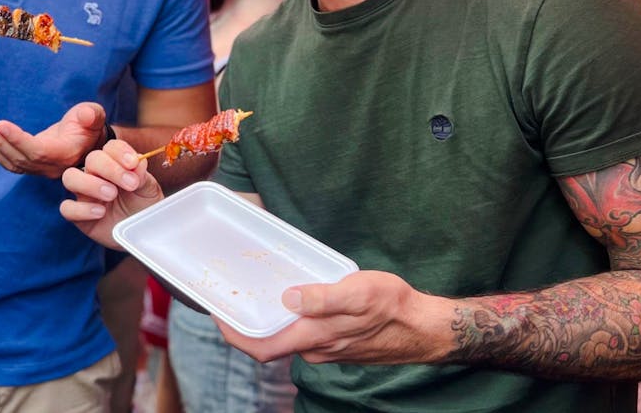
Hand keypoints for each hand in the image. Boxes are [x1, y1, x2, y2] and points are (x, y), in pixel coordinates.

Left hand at [0, 102, 105, 178]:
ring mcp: (40, 168)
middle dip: (0, 142)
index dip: (18, 139)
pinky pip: (10, 162)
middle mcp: (51, 167)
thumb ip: (91, 115)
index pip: (37, 151)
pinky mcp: (31, 165)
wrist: (88, 141)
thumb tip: (87, 114)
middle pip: (21, 158)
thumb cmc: (90, 125)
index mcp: (64, 155)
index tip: (1, 124)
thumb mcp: (94, 116)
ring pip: (13, 162)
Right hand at [59, 137, 163, 246]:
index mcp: (114, 163)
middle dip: (110, 168)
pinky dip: (82, 209)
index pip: (111, 148)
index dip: (120, 152)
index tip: (133, 163)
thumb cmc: (143, 206)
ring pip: (70, 177)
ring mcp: (84, 194)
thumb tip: (138, 161)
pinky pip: (67, 208)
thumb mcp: (148, 190)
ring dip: (90, 184)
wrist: (140, 232)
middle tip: (130, 184)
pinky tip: (100, 213)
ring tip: (111, 195)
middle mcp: (95, 174)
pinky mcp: (77, 215)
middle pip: (91, 159)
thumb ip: (142, 175)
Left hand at [213, 270, 448, 364]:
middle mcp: (315, 348)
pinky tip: (296, 297)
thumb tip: (288, 297)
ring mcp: (326, 349)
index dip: (234, 336)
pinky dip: (292, 320)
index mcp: (314, 337)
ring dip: (271, 320)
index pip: (262, 348)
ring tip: (260, 291)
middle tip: (233, 297)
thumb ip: (322, 298)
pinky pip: (305, 335)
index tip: (216, 314)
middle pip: (270, 343)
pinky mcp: (337, 344)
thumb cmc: (393, 306)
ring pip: (288, 338)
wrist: (423, 327)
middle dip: (247, 324)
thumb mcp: (358, 292)